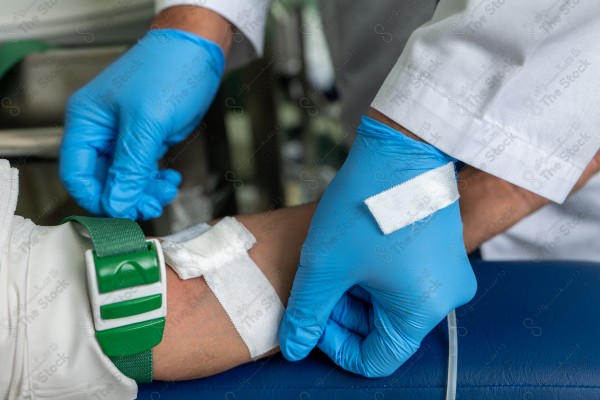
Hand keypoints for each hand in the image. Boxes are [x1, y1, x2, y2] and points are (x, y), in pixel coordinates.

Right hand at [60, 28, 223, 219]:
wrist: (196, 52)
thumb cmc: (168, 71)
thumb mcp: (147, 122)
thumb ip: (130, 166)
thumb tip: (117, 203)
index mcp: (87, 122)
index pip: (76, 173)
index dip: (96, 197)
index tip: (120, 211)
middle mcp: (101, 131)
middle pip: (102, 180)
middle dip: (125, 197)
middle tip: (149, 206)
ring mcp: (124, 136)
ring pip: (124, 179)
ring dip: (143, 191)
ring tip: (165, 191)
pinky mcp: (145, 139)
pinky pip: (142, 170)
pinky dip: (155, 180)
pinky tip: (170, 180)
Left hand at [279, 116, 476, 376]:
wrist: (401, 148)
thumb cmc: (366, 204)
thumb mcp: (325, 266)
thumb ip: (306, 314)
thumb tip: (295, 347)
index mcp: (423, 311)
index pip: (377, 358)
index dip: (336, 347)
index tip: (313, 321)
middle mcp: (444, 297)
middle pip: (383, 330)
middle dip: (342, 315)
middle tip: (314, 289)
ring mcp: (445, 272)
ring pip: (390, 303)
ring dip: (354, 293)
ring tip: (329, 265)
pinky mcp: (439, 251)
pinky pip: (402, 279)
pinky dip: (372, 275)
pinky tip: (349, 253)